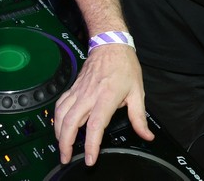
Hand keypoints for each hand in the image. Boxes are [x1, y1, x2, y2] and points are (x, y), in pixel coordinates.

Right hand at [53, 45, 153, 164]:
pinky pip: (60, 104)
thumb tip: (146, 135)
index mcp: (106, 97)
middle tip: (66, 158)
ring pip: (62, 114)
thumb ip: (140, 117)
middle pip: (71, 122)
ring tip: (62, 147)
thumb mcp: (137, 91)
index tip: (90, 158)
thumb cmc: (124, 66)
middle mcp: (89, 95)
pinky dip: (57, 118)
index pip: (95, 125)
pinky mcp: (73, 88)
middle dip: (66, 143)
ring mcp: (79, 91)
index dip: (91, 144)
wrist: (110, 44)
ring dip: (59, 132)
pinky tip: (59, 126)